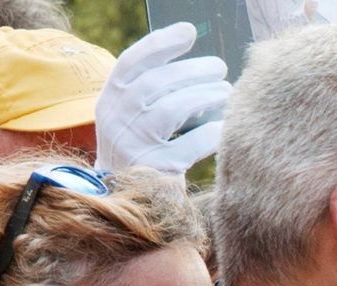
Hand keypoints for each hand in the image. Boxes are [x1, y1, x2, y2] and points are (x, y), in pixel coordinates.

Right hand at [95, 23, 231, 174]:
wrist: (129, 203)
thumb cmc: (144, 151)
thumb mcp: (136, 118)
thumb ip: (155, 92)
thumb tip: (199, 67)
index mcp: (110, 101)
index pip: (132, 63)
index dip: (161, 43)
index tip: (189, 32)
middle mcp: (116, 121)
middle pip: (155, 83)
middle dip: (192, 70)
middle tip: (220, 67)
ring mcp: (133, 147)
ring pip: (172, 110)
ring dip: (204, 96)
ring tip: (226, 92)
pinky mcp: (155, 171)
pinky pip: (190, 146)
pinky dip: (210, 133)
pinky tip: (223, 127)